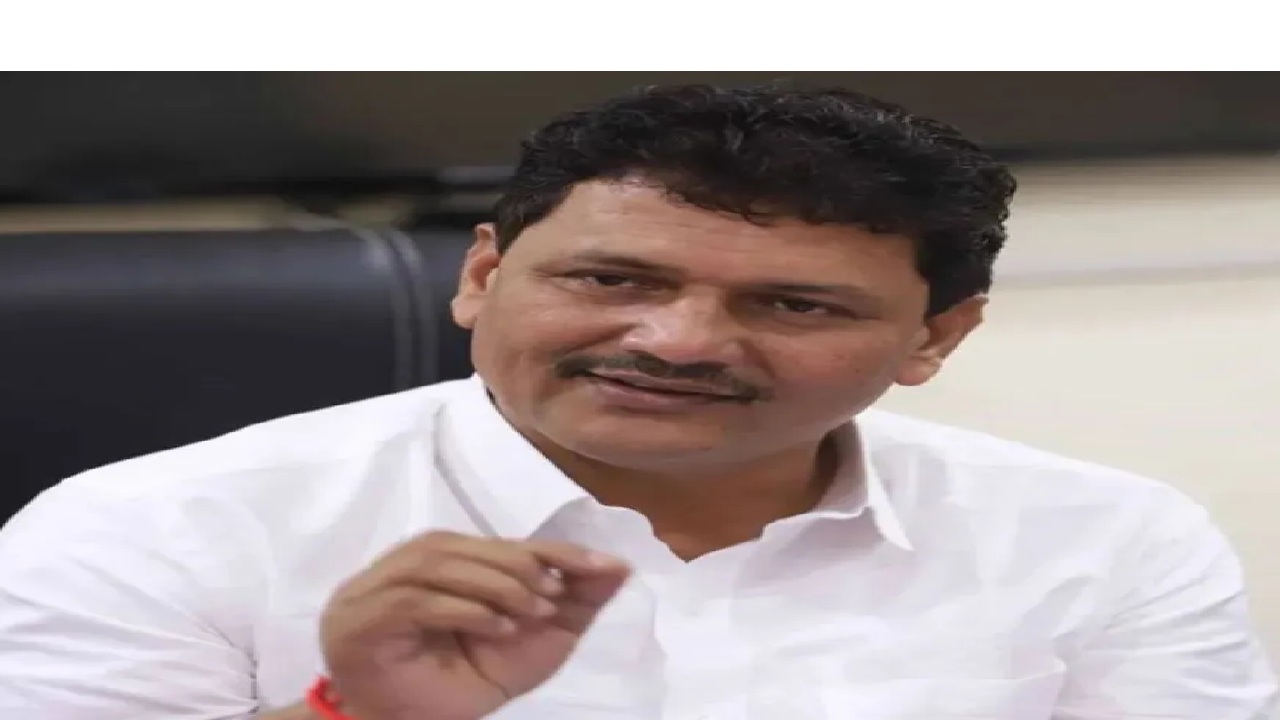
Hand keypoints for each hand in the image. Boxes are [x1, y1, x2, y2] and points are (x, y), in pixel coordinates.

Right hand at [318, 531, 630, 719]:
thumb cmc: (460, 684)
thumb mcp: (532, 644)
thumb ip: (571, 606)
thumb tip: (620, 567)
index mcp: (450, 560)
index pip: (504, 543)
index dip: (554, 550)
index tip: (601, 566)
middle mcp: (410, 562)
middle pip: (472, 546)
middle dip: (524, 567)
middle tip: (556, 597)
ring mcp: (379, 587)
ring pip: (441, 563)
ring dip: (497, 585)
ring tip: (533, 613)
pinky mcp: (363, 618)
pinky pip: (416, 601)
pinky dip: (464, 610)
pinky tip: (498, 629)